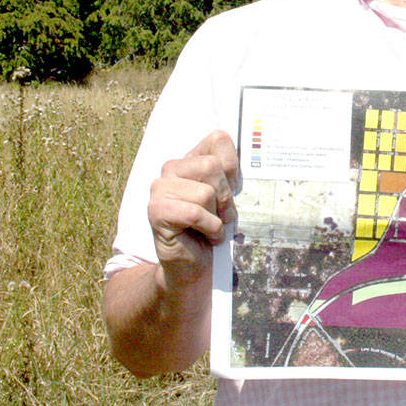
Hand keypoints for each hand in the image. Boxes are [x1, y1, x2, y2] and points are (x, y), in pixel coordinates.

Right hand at [147, 129, 240, 290]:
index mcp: (190, 160)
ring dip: (217, 216)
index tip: (232, 188)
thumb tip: (248, 154)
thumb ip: (231, 174)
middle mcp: (171, 169)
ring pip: (205, 192)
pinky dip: (209, 228)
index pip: (218, 140)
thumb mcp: (227, 197)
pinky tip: (206, 235)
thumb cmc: (211, 229)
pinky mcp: (156, 211)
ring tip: (211, 226)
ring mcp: (160, 189)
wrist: (192, 266)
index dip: (232, 166)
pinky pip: (195, 213)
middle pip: (212, 166)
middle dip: (225, 196)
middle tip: (222, 214)